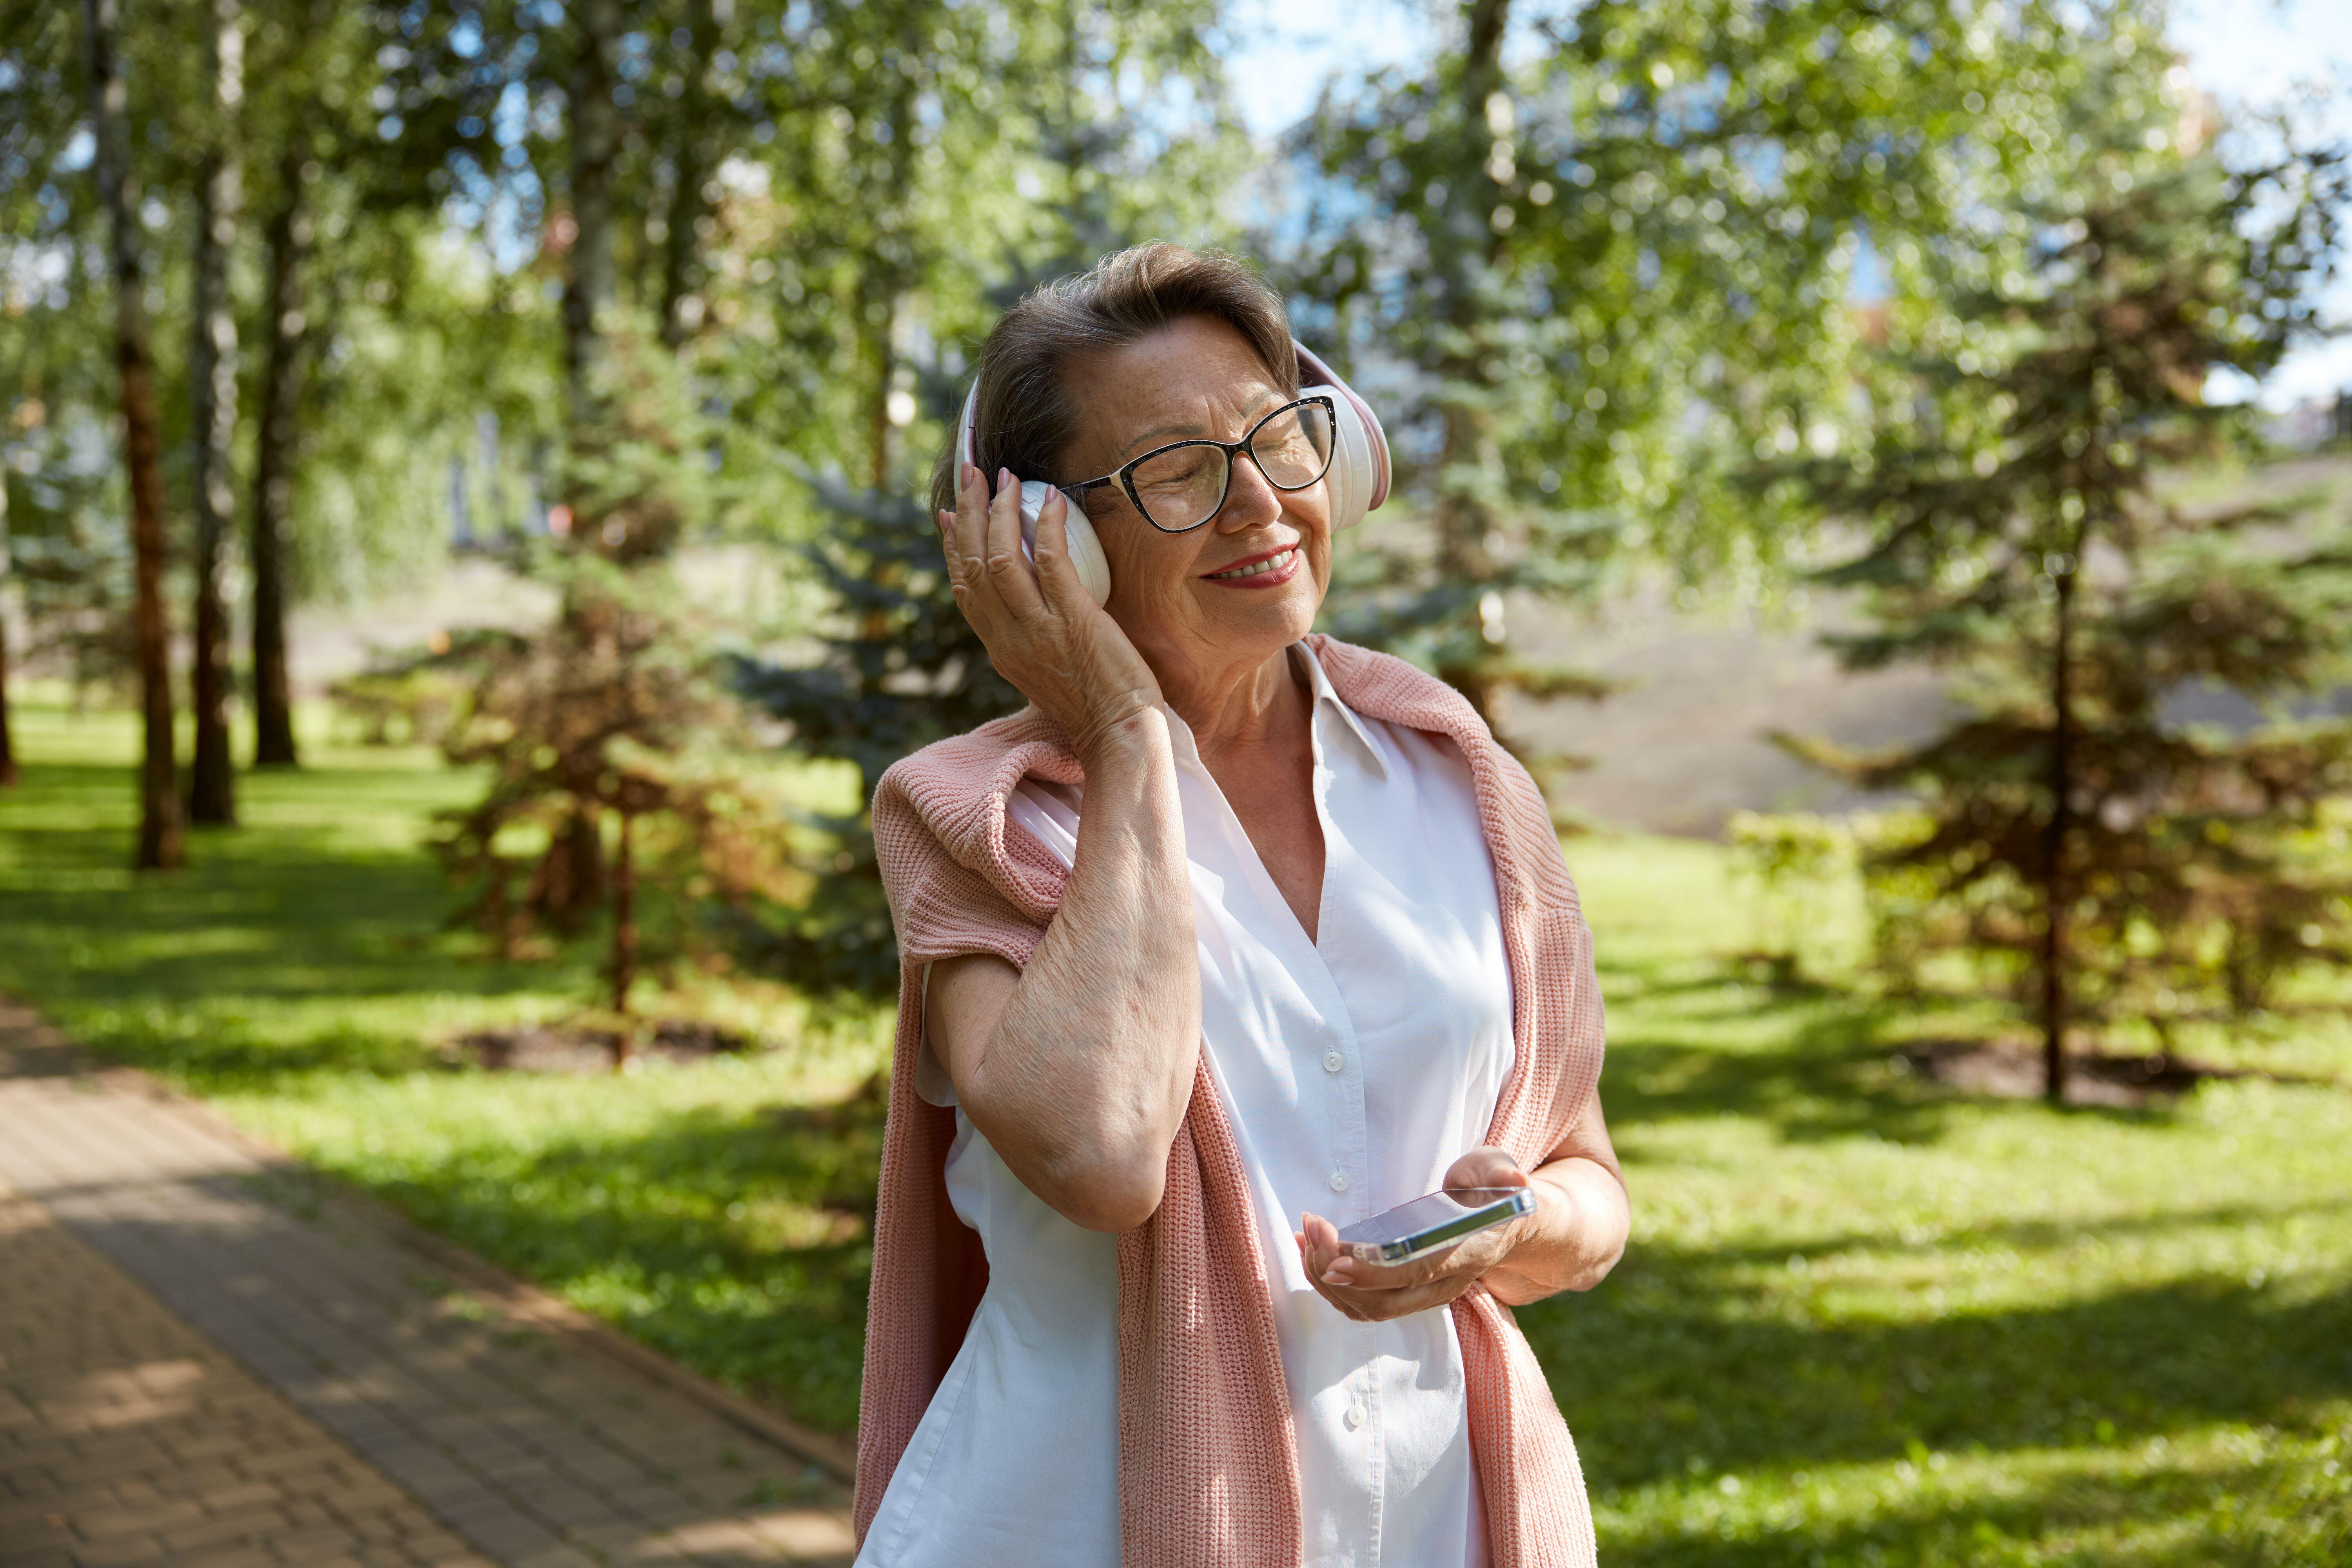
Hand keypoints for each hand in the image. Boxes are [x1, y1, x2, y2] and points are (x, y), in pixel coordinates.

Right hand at [938, 465, 1162, 759]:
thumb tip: (1037, 612)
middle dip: (970, 514)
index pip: (964, 589)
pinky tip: (1052, 500)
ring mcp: (1038, 629)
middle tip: (972, 474)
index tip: (951, 513)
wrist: (1121, 737)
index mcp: (1000, 651)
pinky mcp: (1073, 621)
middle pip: (973, 565)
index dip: (954, 547)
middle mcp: (1009, 638)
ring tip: (1006, 477)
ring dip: (1000, 511)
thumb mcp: (1048, 674)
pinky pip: (1050, 561)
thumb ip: (1033, 642)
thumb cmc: (1097, 707)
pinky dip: (1047, 525)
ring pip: (1001, 557)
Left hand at [1294, 1148, 1535, 1323]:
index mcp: (1469, 1253)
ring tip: (1306, 1233)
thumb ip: (1499, 1170)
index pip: (1418, 1271)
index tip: (1336, 1261)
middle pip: (1383, 1300)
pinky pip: (1360, 1302)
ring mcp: (1423, 1295)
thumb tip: (1515, 1177)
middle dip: (1337, 1272)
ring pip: (1366, 1307)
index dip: (1376, 1272)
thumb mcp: (1498, 1170)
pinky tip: (1311, 1247)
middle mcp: (1445, 1284)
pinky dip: (1329, 1281)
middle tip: (1313, 1228)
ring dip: (1326, 1277)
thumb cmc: (1492, 1191)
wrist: (1504, 1225)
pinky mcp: (1404, 1294)